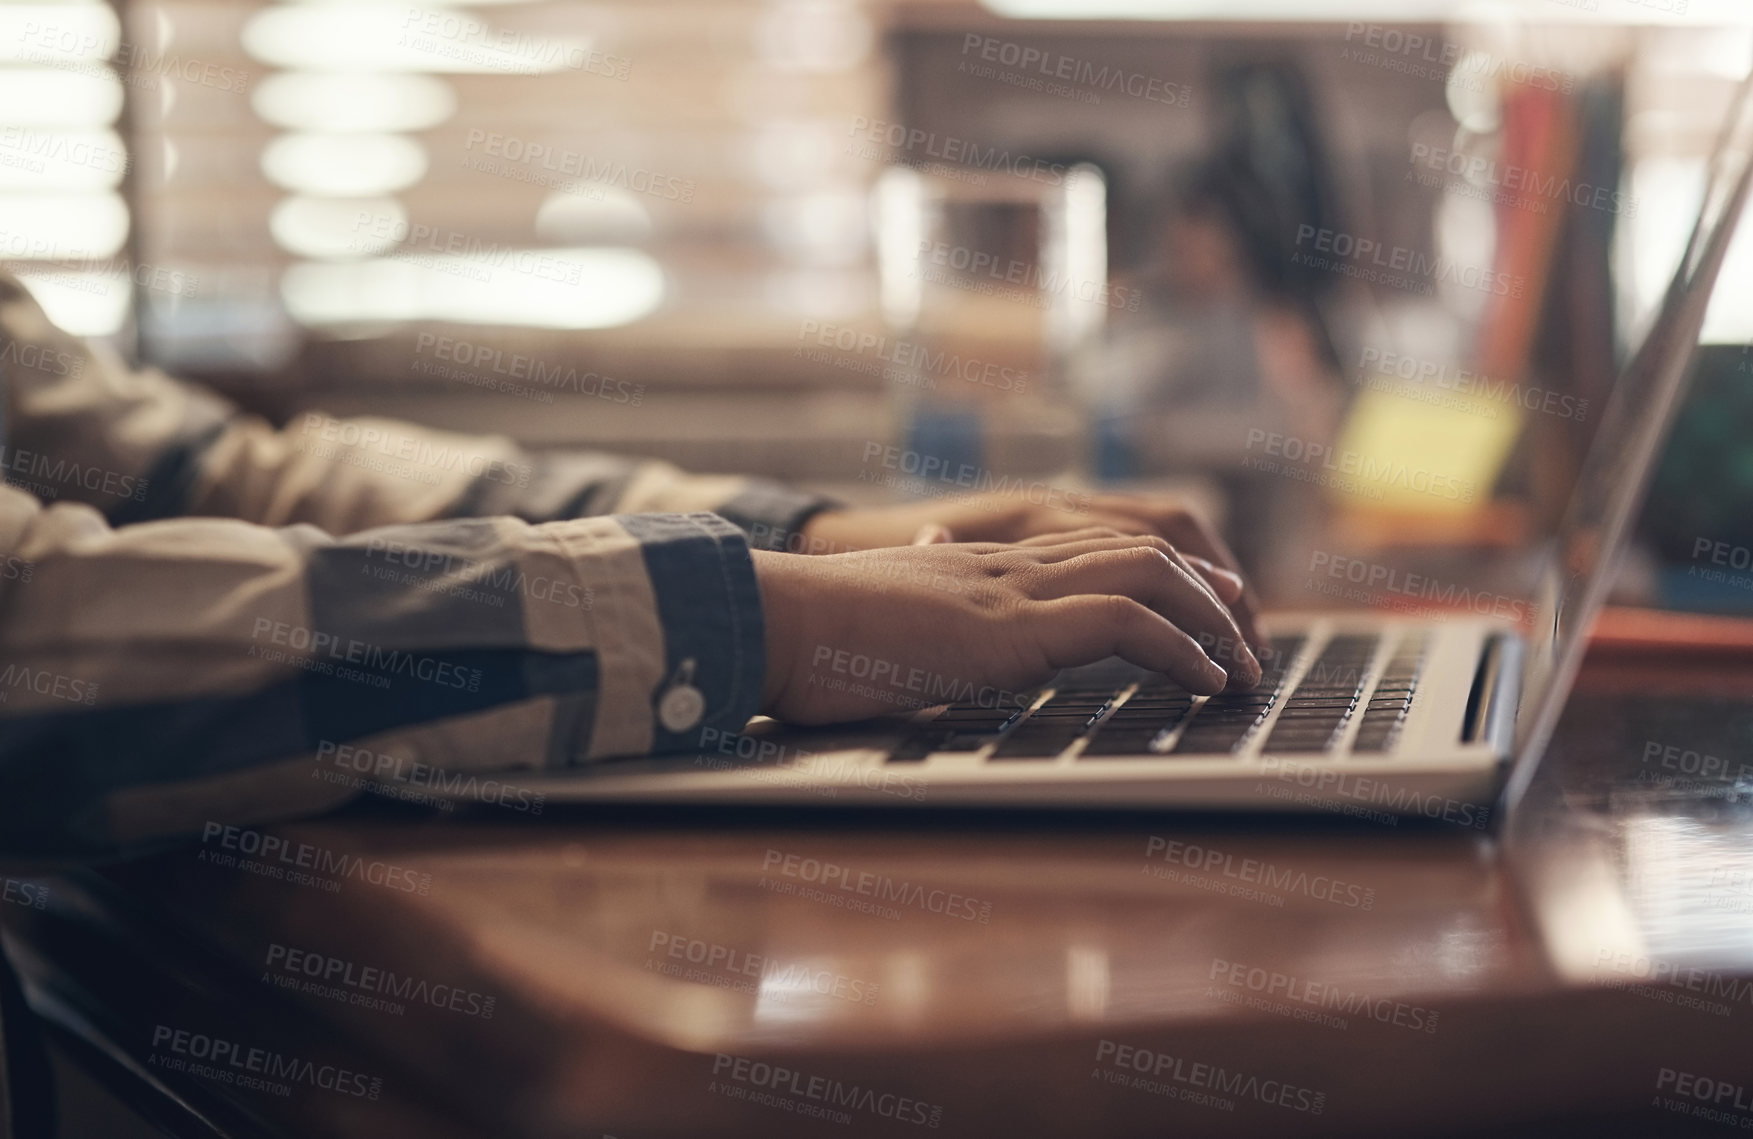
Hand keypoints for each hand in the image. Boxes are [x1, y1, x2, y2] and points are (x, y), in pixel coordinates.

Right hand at [750, 531, 1260, 725]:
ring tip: (1247, 668)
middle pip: (1142, 548)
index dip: (1166, 576)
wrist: (768, 620)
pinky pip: (1124, 621)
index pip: (1099, 551)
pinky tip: (1209, 680)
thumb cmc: (810, 638)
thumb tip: (934, 650)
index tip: (1208, 613)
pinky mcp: (1009, 627)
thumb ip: (925, 631)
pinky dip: (1181, 648)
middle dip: (1210, 593)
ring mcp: (1012, 588)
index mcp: (985, 568)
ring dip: (1212, 621)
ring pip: (1148, 571)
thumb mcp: (888, 633)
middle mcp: (1010, 564)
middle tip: (1250, 640)